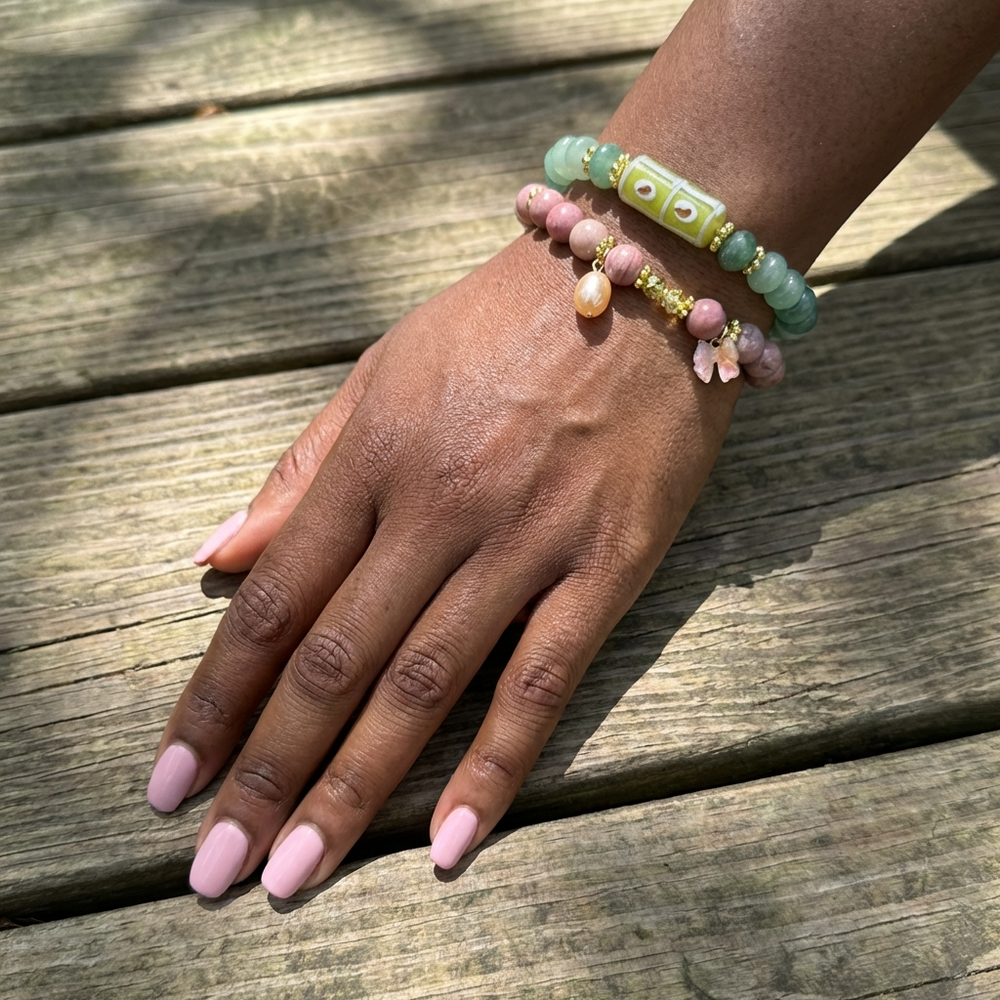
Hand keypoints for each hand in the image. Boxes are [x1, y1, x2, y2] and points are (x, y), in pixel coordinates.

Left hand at [147, 220, 746, 898]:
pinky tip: (447, 841)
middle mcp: (440, 504)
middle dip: (268, 774)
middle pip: (338, 661)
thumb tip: (215, 556)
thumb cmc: (502, 323)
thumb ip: (301, 471)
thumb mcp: (383, 372)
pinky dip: (494, 766)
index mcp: (376, 454)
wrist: (647, 276)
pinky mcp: (609, 563)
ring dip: (353, 792)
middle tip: (218, 874)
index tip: (171, 781)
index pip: (278, 600)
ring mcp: (528, 538)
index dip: (218, 698)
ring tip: (297, 874)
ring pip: (426, 686)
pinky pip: (543, 680)